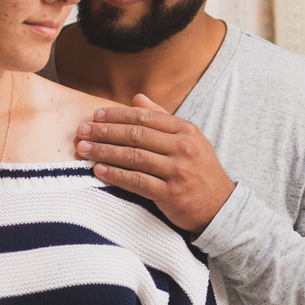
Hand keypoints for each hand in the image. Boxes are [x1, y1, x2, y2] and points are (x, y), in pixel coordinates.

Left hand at [75, 94, 235, 235]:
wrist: (221, 206)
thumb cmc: (200, 170)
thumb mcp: (189, 139)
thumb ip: (163, 118)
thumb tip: (136, 98)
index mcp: (185, 130)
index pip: (145, 118)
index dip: (117, 115)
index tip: (96, 115)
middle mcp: (182, 148)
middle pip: (136, 135)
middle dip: (105, 132)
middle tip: (83, 131)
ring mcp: (177, 171)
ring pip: (134, 157)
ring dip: (105, 152)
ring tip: (84, 150)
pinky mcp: (171, 193)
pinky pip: (137, 182)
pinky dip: (116, 175)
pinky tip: (99, 171)